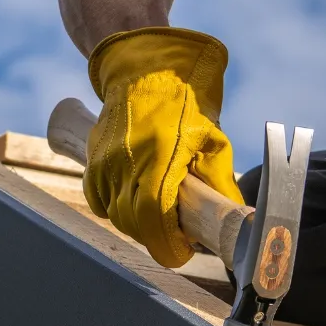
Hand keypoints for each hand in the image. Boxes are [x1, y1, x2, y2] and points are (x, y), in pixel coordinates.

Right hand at [84, 27, 246, 267]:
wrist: (142, 73)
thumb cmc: (183, 105)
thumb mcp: (211, 138)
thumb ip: (218, 180)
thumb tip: (232, 216)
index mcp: (159, 156)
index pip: (154, 217)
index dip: (167, 244)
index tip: (182, 252)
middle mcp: (126, 162)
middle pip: (134, 223)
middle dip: (156, 237)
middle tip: (177, 237)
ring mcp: (105, 162)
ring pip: (116, 215)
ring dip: (138, 225)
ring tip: (160, 218)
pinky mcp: (92, 161)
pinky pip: (99, 201)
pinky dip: (116, 210)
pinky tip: (136, 202)